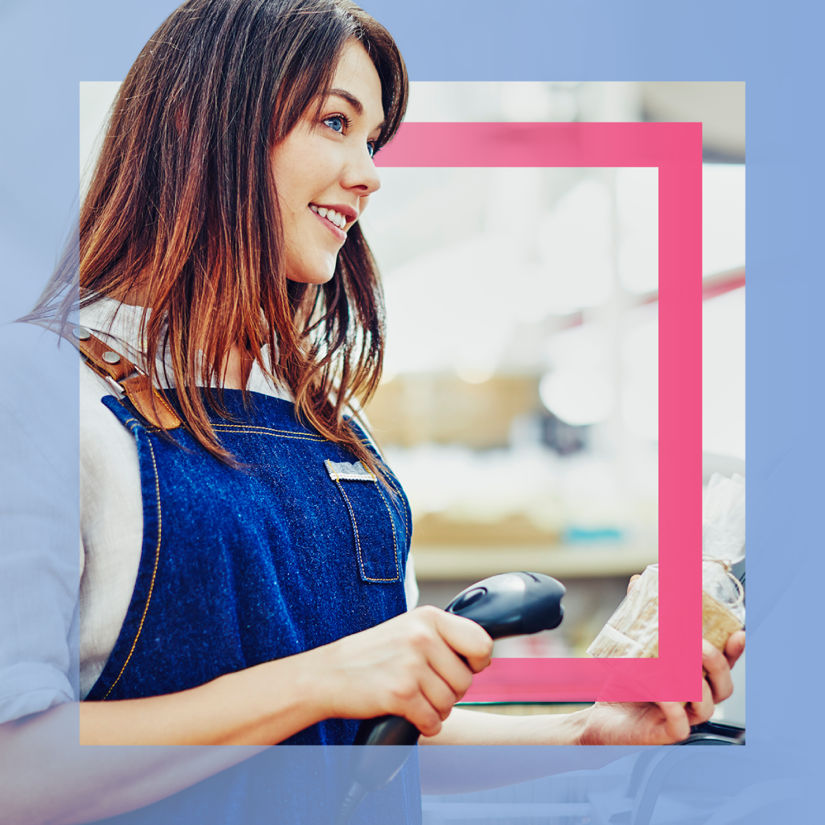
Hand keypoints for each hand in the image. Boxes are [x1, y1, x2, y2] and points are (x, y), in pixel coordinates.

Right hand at [309, 606, 493, 737]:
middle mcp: (422, 637)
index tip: (463, 667)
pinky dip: (425, 724)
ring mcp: (411, 665)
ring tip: (414, 698)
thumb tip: (484, 655)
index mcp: (429, 617)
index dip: (477, 662)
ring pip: (449, 703)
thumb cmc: (372, 654)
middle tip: (425, 686)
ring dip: (436, 709)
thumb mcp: (409, 629)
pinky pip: (433, 720)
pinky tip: (410, 714)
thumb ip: (443, 637)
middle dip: (450, 691)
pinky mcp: (400, 693)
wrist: (329, 674)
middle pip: (465, 680)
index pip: (481, 643)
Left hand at [581, 629, 745, 744]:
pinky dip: (672, 705)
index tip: (738, 632)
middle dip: (715, 662)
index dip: (735, 650)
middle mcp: (698, 698)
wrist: (603, 715)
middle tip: (697, 644)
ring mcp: (686, 717)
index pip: (725, 664)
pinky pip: (680, 723)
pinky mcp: (669, 733)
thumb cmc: (626, 682)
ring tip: (674, 664)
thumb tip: (637, 580)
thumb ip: (639, 615)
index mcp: (696, 676)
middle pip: (724, 685)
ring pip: (706, 703)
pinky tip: (661, 693)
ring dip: (693, 682)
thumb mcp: (632, 646)